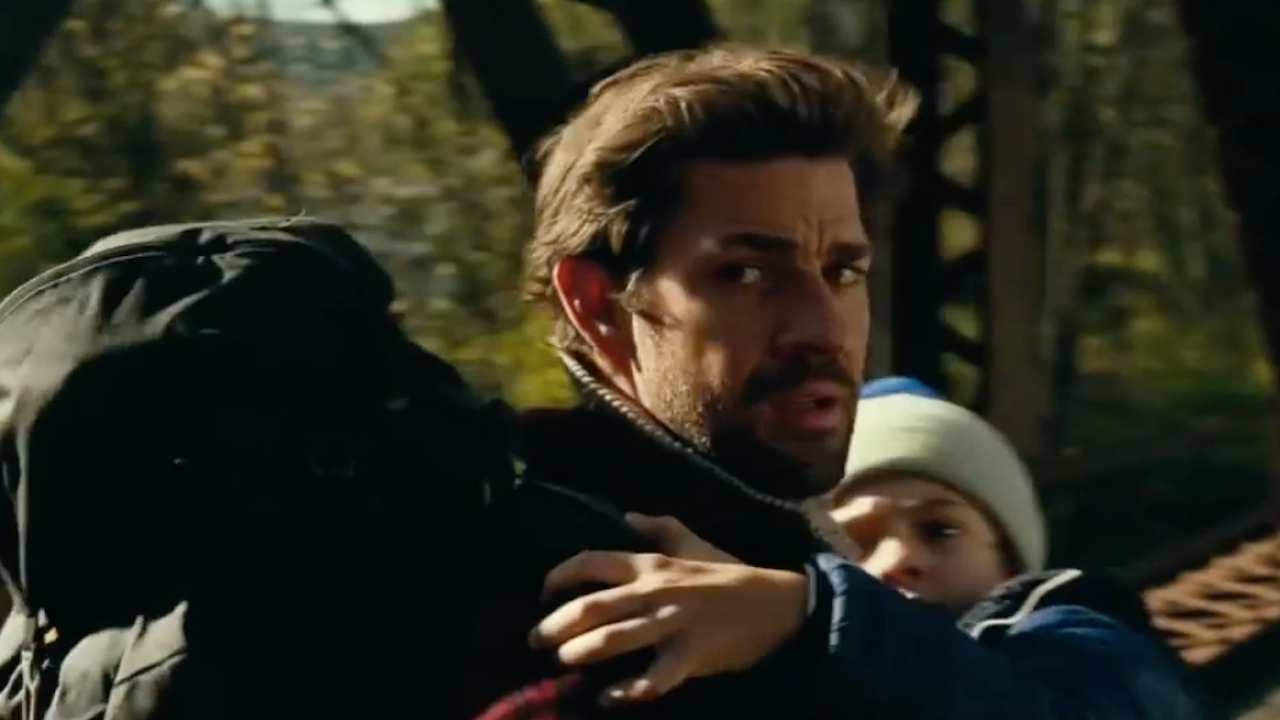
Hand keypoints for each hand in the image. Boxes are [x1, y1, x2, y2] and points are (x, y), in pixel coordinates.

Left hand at [531, 517, 808, 704]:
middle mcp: (656, 592)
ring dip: (582, 652)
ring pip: (615, 639)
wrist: (778, 606)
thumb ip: (659, 527)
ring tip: (562, 661)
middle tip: (536, 639)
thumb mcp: (695, 543)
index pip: (594, 561)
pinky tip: (608, 698)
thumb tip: (625, 516)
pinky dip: (628, 691)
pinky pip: (652, 679)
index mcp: (653, 563)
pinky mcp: (690, 657)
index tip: (543, 591)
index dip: (561, 575)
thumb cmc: (731, 574)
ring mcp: (672, 625)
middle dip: (557, 623)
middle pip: (593, 606)